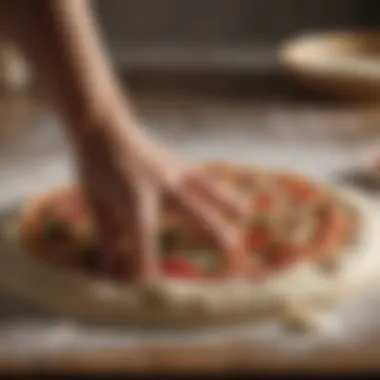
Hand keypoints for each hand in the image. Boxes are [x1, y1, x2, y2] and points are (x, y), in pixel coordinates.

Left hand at [73, 112, 249, 281]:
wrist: (103, 127)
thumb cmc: (95, 167)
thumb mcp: (96, 203)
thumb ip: (109, 236)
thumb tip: (113, 268)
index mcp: (135, 196)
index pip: (145, 235)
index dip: (150, 261)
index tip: (155, 286)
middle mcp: (160, 184)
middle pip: (192, 210)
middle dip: (213, 230)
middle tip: (232, 248)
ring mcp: (172, 171)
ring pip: (205, 188)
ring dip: (227, 202)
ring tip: (246, 214)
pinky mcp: (175, 163)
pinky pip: (200, 177)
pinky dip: (216, 187)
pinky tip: (228, 194)